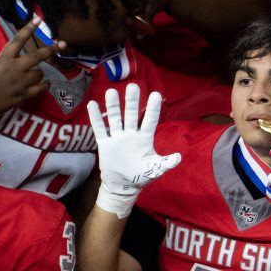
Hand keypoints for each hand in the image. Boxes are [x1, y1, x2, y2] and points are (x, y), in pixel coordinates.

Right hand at [0, 18, 48, 115]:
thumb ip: (1, 62)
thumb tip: (10, 62)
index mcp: (3, 59)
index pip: (18, 40)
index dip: (29, 28)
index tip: (39, 19)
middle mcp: (15, 68)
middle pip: (38, 56)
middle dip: (51, 49)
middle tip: (61, 44)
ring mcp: (21, 82)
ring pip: (40, 73)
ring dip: (38, 73)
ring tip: (33, 76)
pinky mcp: (23, 96)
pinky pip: (41, 89)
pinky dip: (44, 86)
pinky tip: (44, 84)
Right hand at [86, 84, 177, 219]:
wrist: (123, 184)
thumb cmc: (141, 175)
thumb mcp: (155, 169)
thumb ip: (165, 163)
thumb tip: (178, 158)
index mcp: (145, 138)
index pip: (150, 120)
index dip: (152, 108)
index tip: (156, 94)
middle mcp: (131, 134)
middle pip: (132, 114)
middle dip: (132, 101)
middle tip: (133, 86)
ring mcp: (117, 137)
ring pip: (115, 118)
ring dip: (113, 106)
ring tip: (112, 91)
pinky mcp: (105, 144)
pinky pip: (100, 129)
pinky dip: (96, 118)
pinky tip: (92, 104)